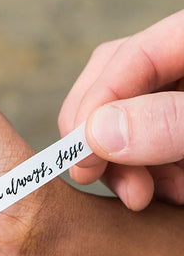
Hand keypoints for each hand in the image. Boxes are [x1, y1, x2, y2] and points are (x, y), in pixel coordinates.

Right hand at [58, 9, 183, 209]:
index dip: (93, 109)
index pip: (123, 59)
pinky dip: (147, 169)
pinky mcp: (177, 119)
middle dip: (104, 142)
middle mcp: (179, 59)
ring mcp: (177, 89)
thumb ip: (171, 120)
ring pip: (123, 116)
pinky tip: (167, 190)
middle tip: (120, 190)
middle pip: (112, 86)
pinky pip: (146, 137)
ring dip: (125, 164)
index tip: (82, 164)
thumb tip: (95, 134)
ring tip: (150, 196)